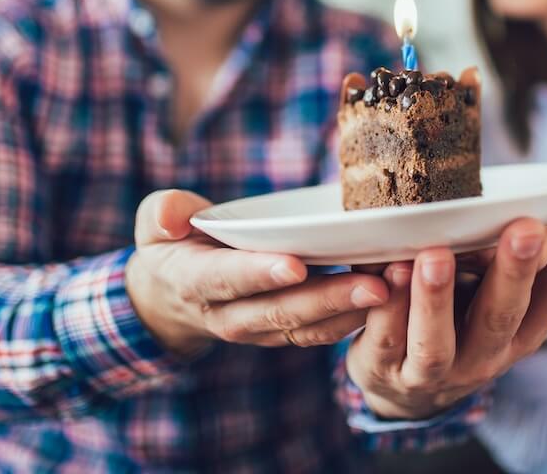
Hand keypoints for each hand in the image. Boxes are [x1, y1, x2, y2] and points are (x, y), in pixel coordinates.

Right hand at [125, 190, 388, 356]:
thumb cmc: (172, 245)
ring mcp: (256, 330)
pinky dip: (351, 319)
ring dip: (350, 311)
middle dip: (328, 298)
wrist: (171, 298)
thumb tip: (171, 217)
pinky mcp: (281, 334)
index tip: (296, 265)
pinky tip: (387, 298)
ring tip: (391, 289)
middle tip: (373, 284)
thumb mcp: (155, 223)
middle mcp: (227, 314)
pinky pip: (318, 334)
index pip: (227, 279)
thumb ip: (163, 212)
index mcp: (194, 281)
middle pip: (280, 310)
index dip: (260, 273)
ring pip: (305, 327)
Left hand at [346, 169, 546, 418]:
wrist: (410, 389)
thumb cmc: (475, 314)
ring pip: (437, 341)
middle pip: (505, 314)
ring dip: (437, 298)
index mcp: (527, 326)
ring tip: (434, 255)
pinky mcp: (386, 369)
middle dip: (516, 271)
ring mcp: (436, 368)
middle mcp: (488, 353)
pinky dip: (385, 309)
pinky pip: (383, 341)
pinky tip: (386, 273)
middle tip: (525, 228)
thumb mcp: (523, 284)